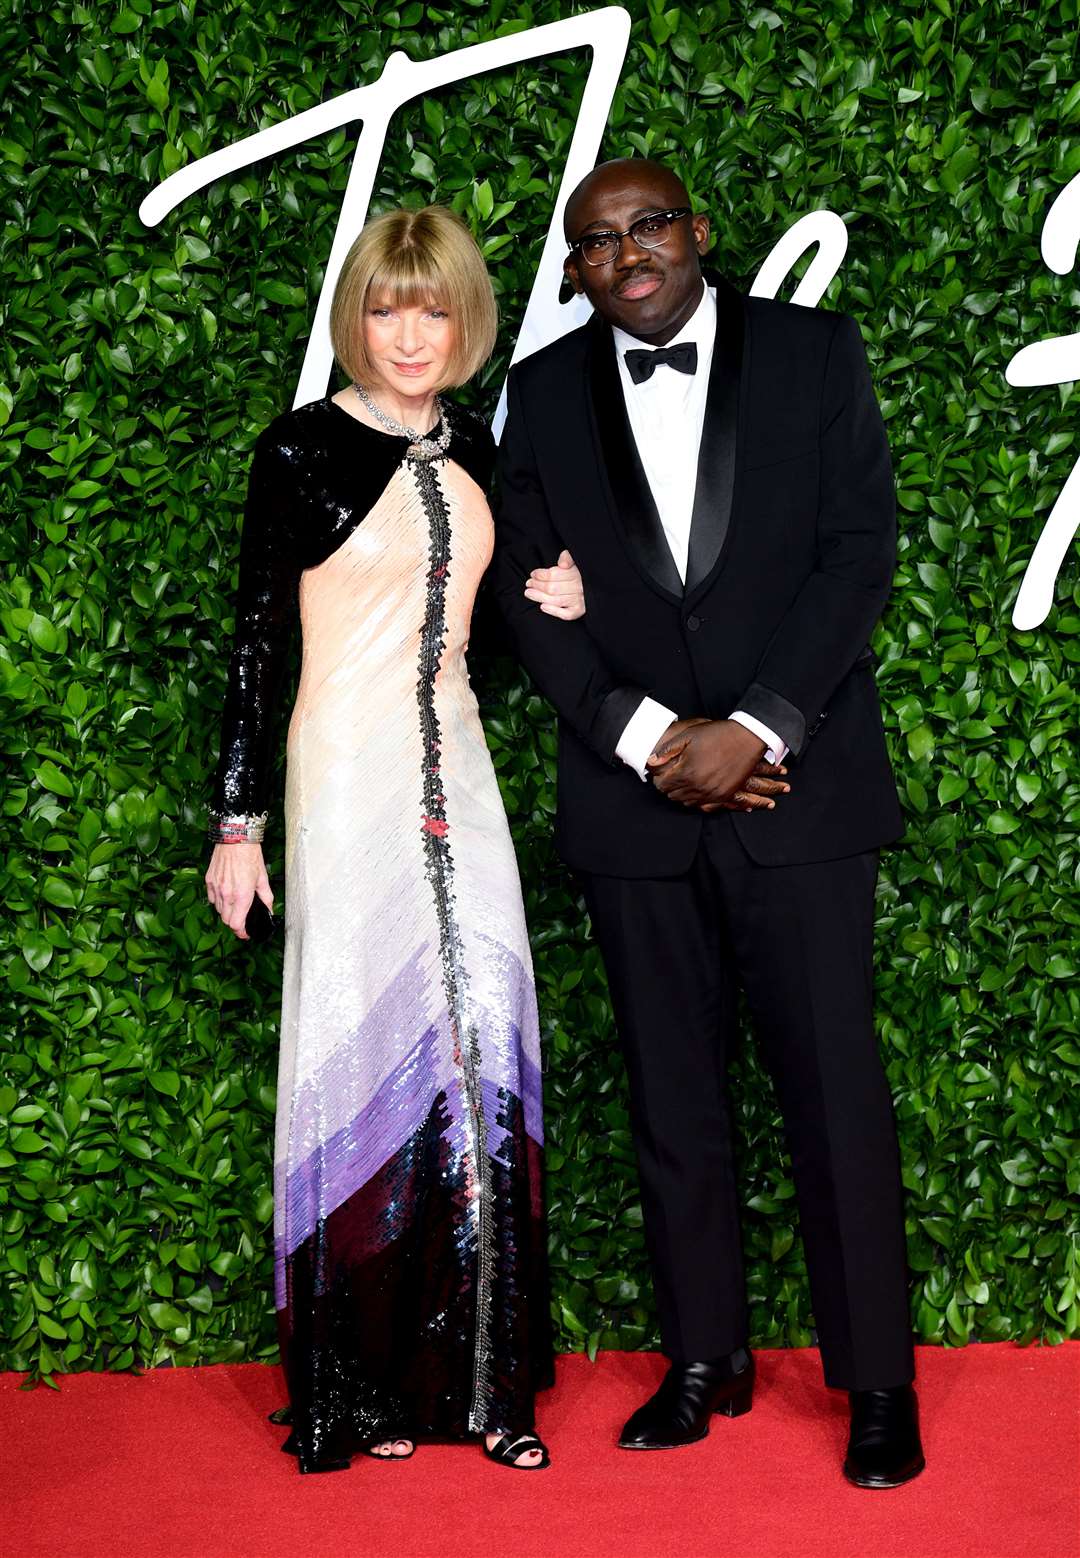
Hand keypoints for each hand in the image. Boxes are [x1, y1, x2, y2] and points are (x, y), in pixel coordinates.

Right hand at [205, 841, 272, 939]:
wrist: (235, 838)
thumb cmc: (250, 856)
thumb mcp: (263, 878)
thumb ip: (266, 897)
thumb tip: (268, 910)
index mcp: (242, 895)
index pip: (236, 924)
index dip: (241, 932)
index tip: (246, 933)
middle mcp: (227, 894)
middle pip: (226, 920)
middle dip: (235, 922)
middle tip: (243, 919)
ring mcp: (216, 888)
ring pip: (218, 910)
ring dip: (227, 911)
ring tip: (236, 903)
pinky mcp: (209, 881)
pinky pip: (211, 898)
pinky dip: (218, 900)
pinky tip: (226, 893)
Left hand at [523, 549, 585, 618]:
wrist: (592, 587)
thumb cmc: (578, 573)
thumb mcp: (574, 561)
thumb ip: (568, 557)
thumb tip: (563, 563)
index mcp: (577, 573)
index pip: (554, 575)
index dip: (541, 575)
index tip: (533, 574)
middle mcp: (580, 587)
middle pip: (553, 588)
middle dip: (538, 585)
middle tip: (528, 584)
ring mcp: (580, 600)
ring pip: (556, 601)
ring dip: (540, 597)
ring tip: (528, 593)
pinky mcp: (579, 611)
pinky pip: (566, 614)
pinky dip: (554, 611)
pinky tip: (543, 607)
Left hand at [647, 719, 790, 811]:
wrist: (748, 738)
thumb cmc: (718, 734)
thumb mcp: (688, 736)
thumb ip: (667, 751)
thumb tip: (651, 762)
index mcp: (686, 772)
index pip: (662, 785)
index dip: (660, 777)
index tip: (663, 771)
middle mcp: (698, 787)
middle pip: (673, 795)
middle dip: (670, 786)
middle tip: (673, 775)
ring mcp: (712, 793)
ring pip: (687, 802)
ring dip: (683, 793)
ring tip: (686, 780)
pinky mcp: (725, 795)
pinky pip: (705, 806)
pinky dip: (698, 799)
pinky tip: (698, 788)